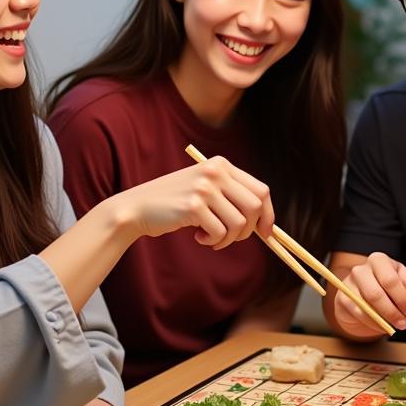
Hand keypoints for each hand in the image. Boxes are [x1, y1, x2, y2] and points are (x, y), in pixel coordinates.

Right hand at [121, 156, 273, 247]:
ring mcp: (204, 187)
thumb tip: (265, 224)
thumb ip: (232, 198)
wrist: (138, 207)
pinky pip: (220, 233)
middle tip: (231, 238)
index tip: (266, 233)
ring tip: (211, 238)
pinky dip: (212, 241)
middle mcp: (215, 172)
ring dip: (227, 239)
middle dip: (249, 230)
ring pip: (239, 223)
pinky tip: (198, 236)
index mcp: (221, 165)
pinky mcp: (193, 205)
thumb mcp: (206, 190)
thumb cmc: (175, 203)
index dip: (268, 214)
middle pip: (255, 206)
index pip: (261, 190)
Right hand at [334, 252, 405, 337]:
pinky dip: (374, 324)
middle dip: (393, 311)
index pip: (391, 280)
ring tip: (397, 326)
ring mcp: (348, 284)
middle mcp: (361, 269)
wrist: (365, 295)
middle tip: (405, 323)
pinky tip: (384, 327)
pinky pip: (358, 315)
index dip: (403, 299)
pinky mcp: (342, 299)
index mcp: (379, 260)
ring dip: (384, 319)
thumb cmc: (389, 286)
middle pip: (376, 293)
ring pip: (366, 306)